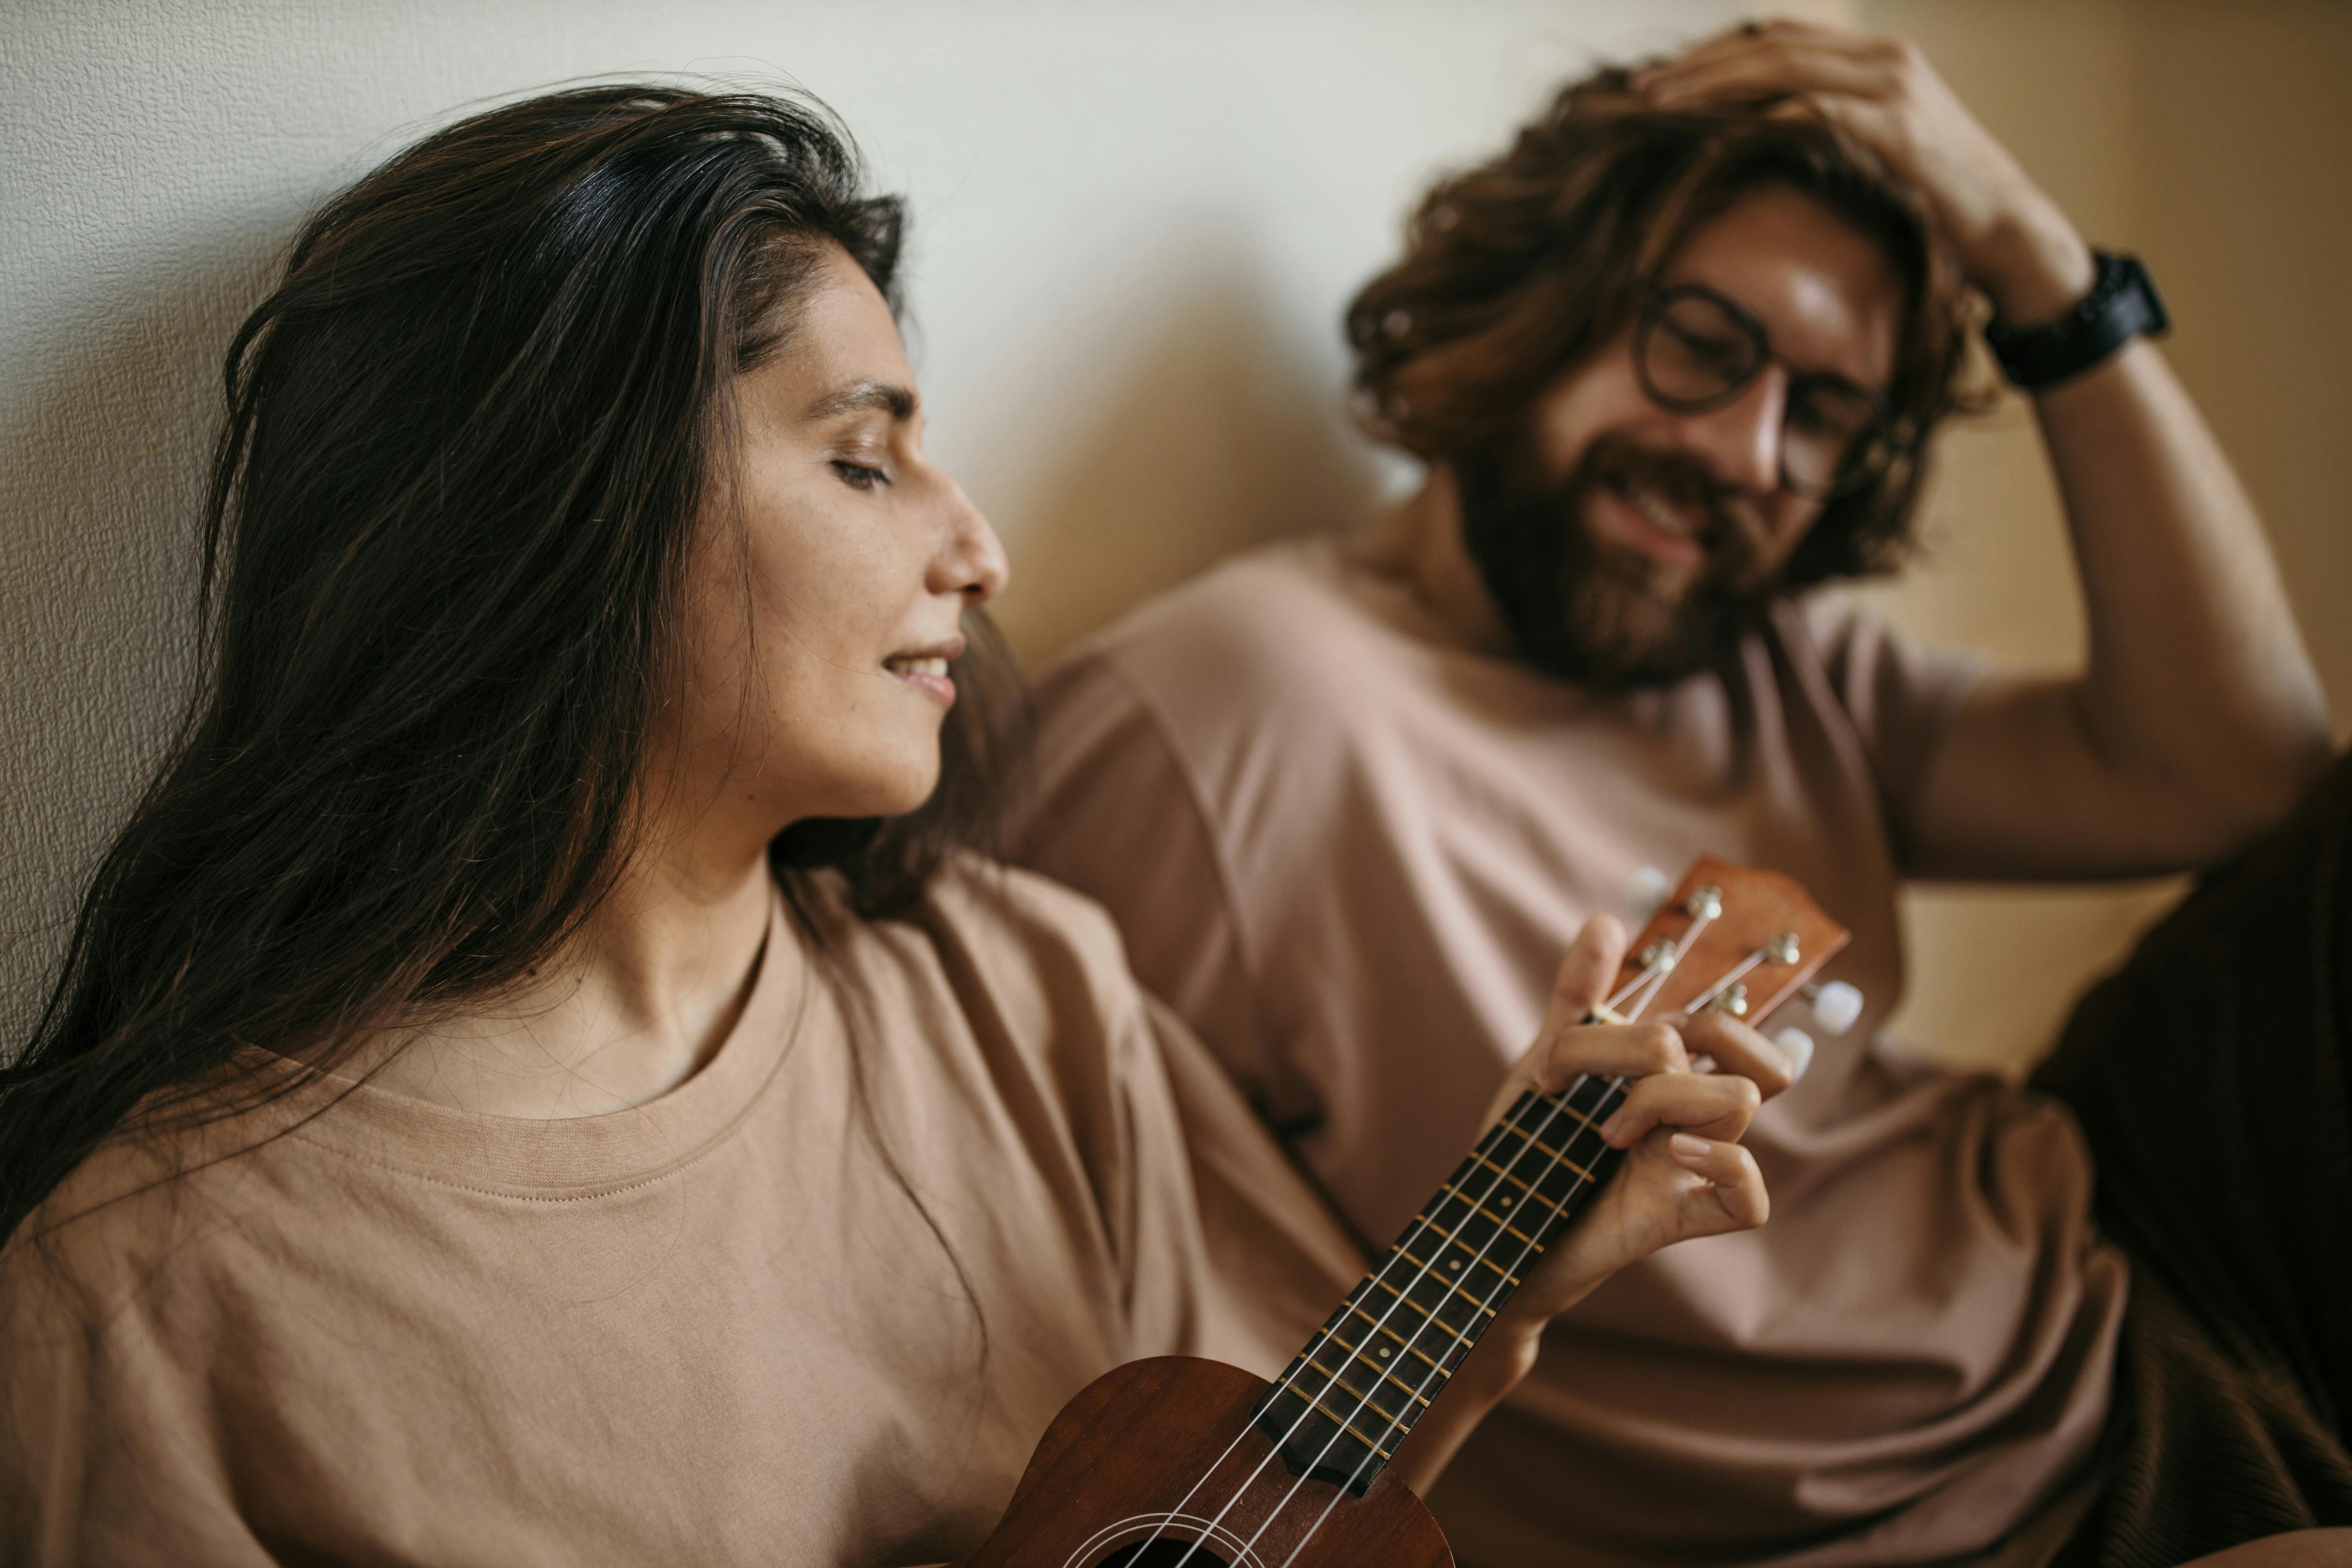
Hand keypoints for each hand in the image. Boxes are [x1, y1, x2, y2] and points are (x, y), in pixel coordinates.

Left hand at [1482, 914, 1789, 1334]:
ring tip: (1608, 1132)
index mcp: (1670, 1076)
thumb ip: (1576, 997)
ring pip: (1743, 1101)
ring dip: (1665, 1098)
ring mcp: (1694, 1166)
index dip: (1680, 1013)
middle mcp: (1692, 1117)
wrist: (1492, 1229)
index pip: (1722, 1023)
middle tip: (1604, 1080)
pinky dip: (1720, 1164)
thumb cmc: (1527, 1148)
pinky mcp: (1684, 1218)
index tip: (1575, 1048)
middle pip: (1745, 1050)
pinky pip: (1752, 1195)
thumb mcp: (1544, 1063)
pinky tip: (1666, 1155)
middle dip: (1667, 1043)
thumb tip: (1606, 922)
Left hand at [1632, 19, 2095, 325]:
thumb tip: (1754, 134)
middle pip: (1770, 43)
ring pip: (1785, 67)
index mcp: (1873, 58)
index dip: (1714, 54)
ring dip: (1717, 87)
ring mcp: (1895, 89)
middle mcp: (1884, 59)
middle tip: (1641, 90)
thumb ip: (1824, 126)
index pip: (1776, 36)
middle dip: (1699, 65)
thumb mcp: (1872, 149)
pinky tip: (1723, 136)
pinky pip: (1820, 112)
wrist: (2007, 230)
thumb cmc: (1934, 198)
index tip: (1661, 79)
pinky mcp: (1900, 130)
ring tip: (1663, 107)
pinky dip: (1768, 119)